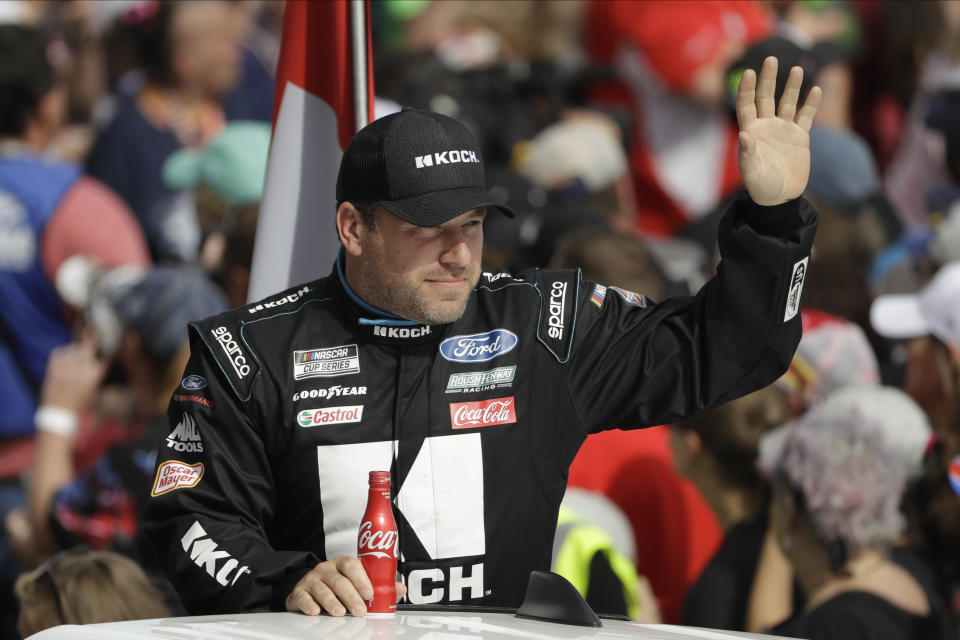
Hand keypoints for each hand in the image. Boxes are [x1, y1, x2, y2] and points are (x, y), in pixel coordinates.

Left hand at [39, 332, 107, 412]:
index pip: (104, 358)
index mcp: (93, 377)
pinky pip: (58, 353)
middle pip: (87, 348)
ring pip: (72, 349)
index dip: (109, 350)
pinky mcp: (53, 369)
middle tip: (92, 329)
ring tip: (76, 354)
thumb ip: (96, 373)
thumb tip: (97, 359)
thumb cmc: (80, 403)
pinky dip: (62, 352)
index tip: (113, 342)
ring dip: (75, 349)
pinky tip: (65, 356)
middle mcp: (80, 370)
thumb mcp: (94, 389)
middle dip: (91, 338)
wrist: (60, 413)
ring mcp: (66, 369)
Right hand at [286, 555, 406, 616]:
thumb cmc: (336, 584)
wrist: (308, 588)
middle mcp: (326, 569)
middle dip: (351, 596)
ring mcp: (312, 579)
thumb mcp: (356, 581)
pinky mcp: (299, 592)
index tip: (369, 593)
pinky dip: (309, 605)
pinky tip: (316, 611)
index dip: (361, 579)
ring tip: (340, 613)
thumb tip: (400, 589)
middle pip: (339, 580)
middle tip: (359, 610)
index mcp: (342, 563)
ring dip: (332, 602)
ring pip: (322, 589)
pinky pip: (303, 597)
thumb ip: (378, 585)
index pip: (352, 565)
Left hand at [736, 56, 821, 205]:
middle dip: (768, 79)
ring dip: (791, 86)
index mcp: (751, 131)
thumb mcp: (752, 172)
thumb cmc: (761, 187)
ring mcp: (784, 130)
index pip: (746, 105)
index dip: (746, 89)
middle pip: (766, 97)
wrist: (780, 198)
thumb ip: (747, 154)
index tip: (747, 72)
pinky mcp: (800, 137)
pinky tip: (816, 89)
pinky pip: (806, 116)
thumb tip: (745, 135)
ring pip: (787, 102)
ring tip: (796, 68)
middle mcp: (766, 126)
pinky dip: (811, 104)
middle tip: (770, 59)